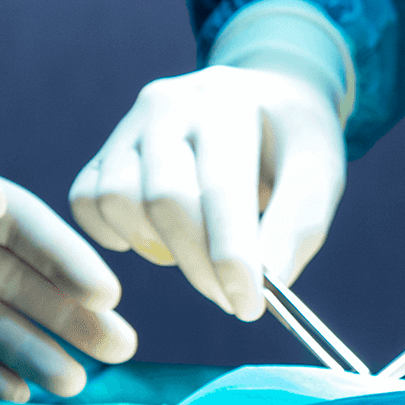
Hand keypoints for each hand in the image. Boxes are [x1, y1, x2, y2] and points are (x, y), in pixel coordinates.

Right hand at [70, 65, 346, 320]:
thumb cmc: (291, 142)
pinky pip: (85, 200)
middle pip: (164, 198)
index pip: (221, 186)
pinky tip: (157, 239)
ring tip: (198, 252)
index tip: (248, 306)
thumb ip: (299, 225)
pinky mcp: (106, 148)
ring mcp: (131, 124)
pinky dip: (112, 233)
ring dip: (156, 247)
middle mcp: (170, 103)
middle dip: (199, 264)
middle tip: (231, 298)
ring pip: (115, 199)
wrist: (262, 98)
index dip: (232, 254)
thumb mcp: (319, 172)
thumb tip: (271, 281)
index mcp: (229, 102)